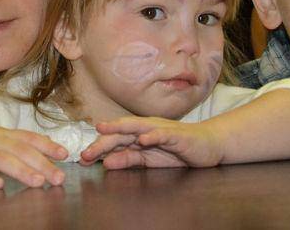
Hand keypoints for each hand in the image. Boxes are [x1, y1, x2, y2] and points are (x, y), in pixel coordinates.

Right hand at [0, 122, 67, 188]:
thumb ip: (17, 145)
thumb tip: (48, 153)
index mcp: (1, 134)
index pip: (28, 138)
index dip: (47, 145)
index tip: (65, 154)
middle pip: (19, 150)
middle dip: (41, 164)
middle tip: (58, 178)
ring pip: (0, 160)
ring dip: (21, 171)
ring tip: (38, 182)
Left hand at [80, 116, 223, 168]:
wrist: (207, 145)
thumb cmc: (175, 151)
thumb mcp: (147, 160)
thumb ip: (128, 160)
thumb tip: (106, 163)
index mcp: (137, 134)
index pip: (114, 140)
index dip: (98, 147)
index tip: (82, 157)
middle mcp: (145, 128)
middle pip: (120, 133)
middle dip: (102, 142)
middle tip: (86, 152)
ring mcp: (160, 129)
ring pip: (136, 128)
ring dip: (120, 129)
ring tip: (104, 130)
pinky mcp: (176, 135)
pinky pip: (162, 134)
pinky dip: (152, 135)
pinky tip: (142, 139)